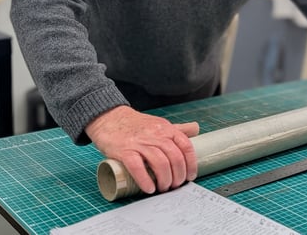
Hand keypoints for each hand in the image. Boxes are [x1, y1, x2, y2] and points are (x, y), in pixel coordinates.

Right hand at [85, 105, 199, 193]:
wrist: (109, 117)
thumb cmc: (136, 124)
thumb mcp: (159, 123)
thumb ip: (177, 128)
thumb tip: (196, 129)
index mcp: (166, 129)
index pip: (186, 146)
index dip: (191, 164)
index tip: (190, 176)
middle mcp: (156, 135)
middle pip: (174, 158)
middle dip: (178, 176)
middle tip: (174, 185)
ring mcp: (140, 142)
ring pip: (160, 163)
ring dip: (164, 180)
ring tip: (163, 188)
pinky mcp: (124, 150)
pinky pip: (137, 167)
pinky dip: (145, 180)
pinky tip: (149, 188)